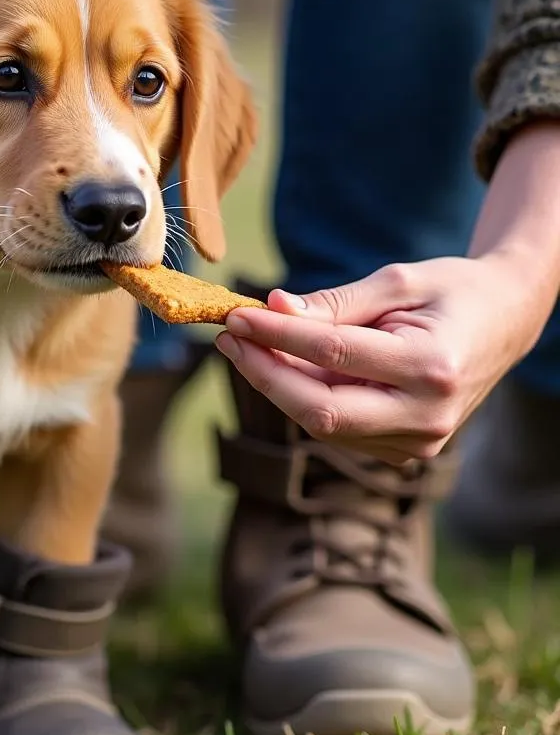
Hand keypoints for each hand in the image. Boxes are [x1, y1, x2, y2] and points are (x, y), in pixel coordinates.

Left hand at [215, 253, 552, 463]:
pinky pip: (336, 429)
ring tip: (249, 344)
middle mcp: (428, 416)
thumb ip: (332, 304)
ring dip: (276, 385)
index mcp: (433, 368)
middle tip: (227, 338)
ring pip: (321, 424)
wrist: (507, 323)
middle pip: (319, 410)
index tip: (235, 316)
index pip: (333, 356)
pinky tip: (283, 365)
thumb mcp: (396, 282)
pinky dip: (302, 396)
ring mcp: (418, 443)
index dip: (276, 337)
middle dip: (263, 374)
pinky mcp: (404, 452)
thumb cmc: (451, 292)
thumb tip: (270, 309)